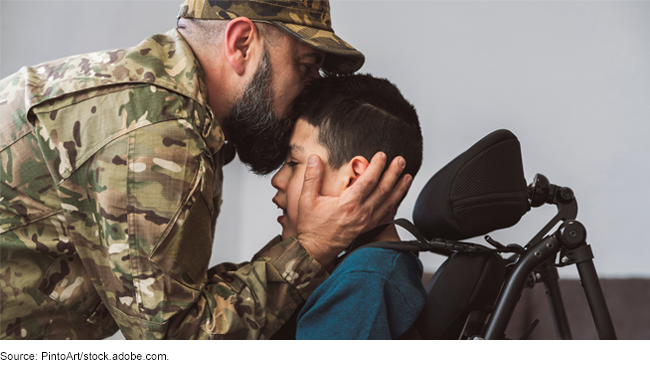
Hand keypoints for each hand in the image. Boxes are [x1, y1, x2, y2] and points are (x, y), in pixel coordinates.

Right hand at [296, 152, 411, 270]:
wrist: (315, 250)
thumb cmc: (312, 227)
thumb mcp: (307, 200)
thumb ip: (312, 177)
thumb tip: (314, 159)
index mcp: (348, 204)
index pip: (368, 181)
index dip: (377, 166)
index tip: (382, 155)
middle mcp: (361, 213)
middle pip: (383, 190)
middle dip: (393, 173)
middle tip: (401, 161)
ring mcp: (367, 222)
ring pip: (388, 203)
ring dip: (399, 188)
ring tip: (407, 176)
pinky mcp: (369, 229)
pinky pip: (387, 215)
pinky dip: (395, 204)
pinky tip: (399, 197)